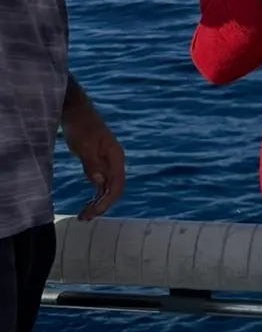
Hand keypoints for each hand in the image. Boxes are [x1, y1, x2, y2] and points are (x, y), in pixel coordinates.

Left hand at [61, 91, 125, 220]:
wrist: (75, 113)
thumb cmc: (81, 127)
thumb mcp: (84, 145)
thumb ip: (92, 164)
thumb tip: (99, 182)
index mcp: (115, 157)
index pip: (116, 184)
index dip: (107, 200)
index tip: (94, 212)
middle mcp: (114, 162)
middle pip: (113, 189)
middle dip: (102, 205)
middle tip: (85, 218)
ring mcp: (106, 163)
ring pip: (106, 188)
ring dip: (98, 202)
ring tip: (85, 215)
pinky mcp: (97, 163)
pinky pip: (99, 183)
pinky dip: (95, 194)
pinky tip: (87, 203)